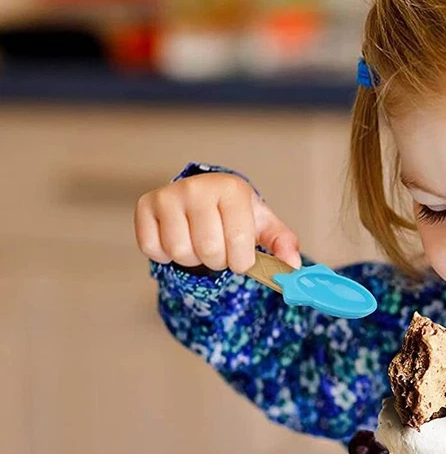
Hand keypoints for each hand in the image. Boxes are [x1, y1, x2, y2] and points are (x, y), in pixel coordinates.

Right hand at [134, 172, 300, 273]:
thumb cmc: (236, 214)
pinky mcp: (145, 206)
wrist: (204, 196)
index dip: (241, 261)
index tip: (241, 255)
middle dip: (218, 261)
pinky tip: (178, 238)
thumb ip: (283, 244)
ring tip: (199, 243)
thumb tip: (293, 266)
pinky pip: (153, 249)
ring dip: (192, 260)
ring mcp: (168, 195)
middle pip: (209, 250)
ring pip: (180, 252)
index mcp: (232, 189)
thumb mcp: (263, 225)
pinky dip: (166, 255)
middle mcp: (197, 187)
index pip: (238, 243)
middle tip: (219, 250)